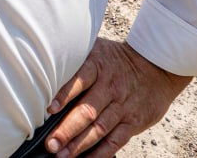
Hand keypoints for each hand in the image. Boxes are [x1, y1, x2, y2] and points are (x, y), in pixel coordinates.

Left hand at [44, 38, 191, 156]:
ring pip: (99, 129)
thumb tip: (41, 63)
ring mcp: (122, 107)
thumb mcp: (96, 48)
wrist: (156, 67)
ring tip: (62, 155)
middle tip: (51, 143)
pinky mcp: (133, 122)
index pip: (79, 80)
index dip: (64, 95)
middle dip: (67, 129)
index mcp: (98, 67)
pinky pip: (115, 141)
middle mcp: (110, 88)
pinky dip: (100, 153)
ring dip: (79, 145)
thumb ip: (74, 57)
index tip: (49, 109)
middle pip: (87, 111)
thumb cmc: (116, 60)